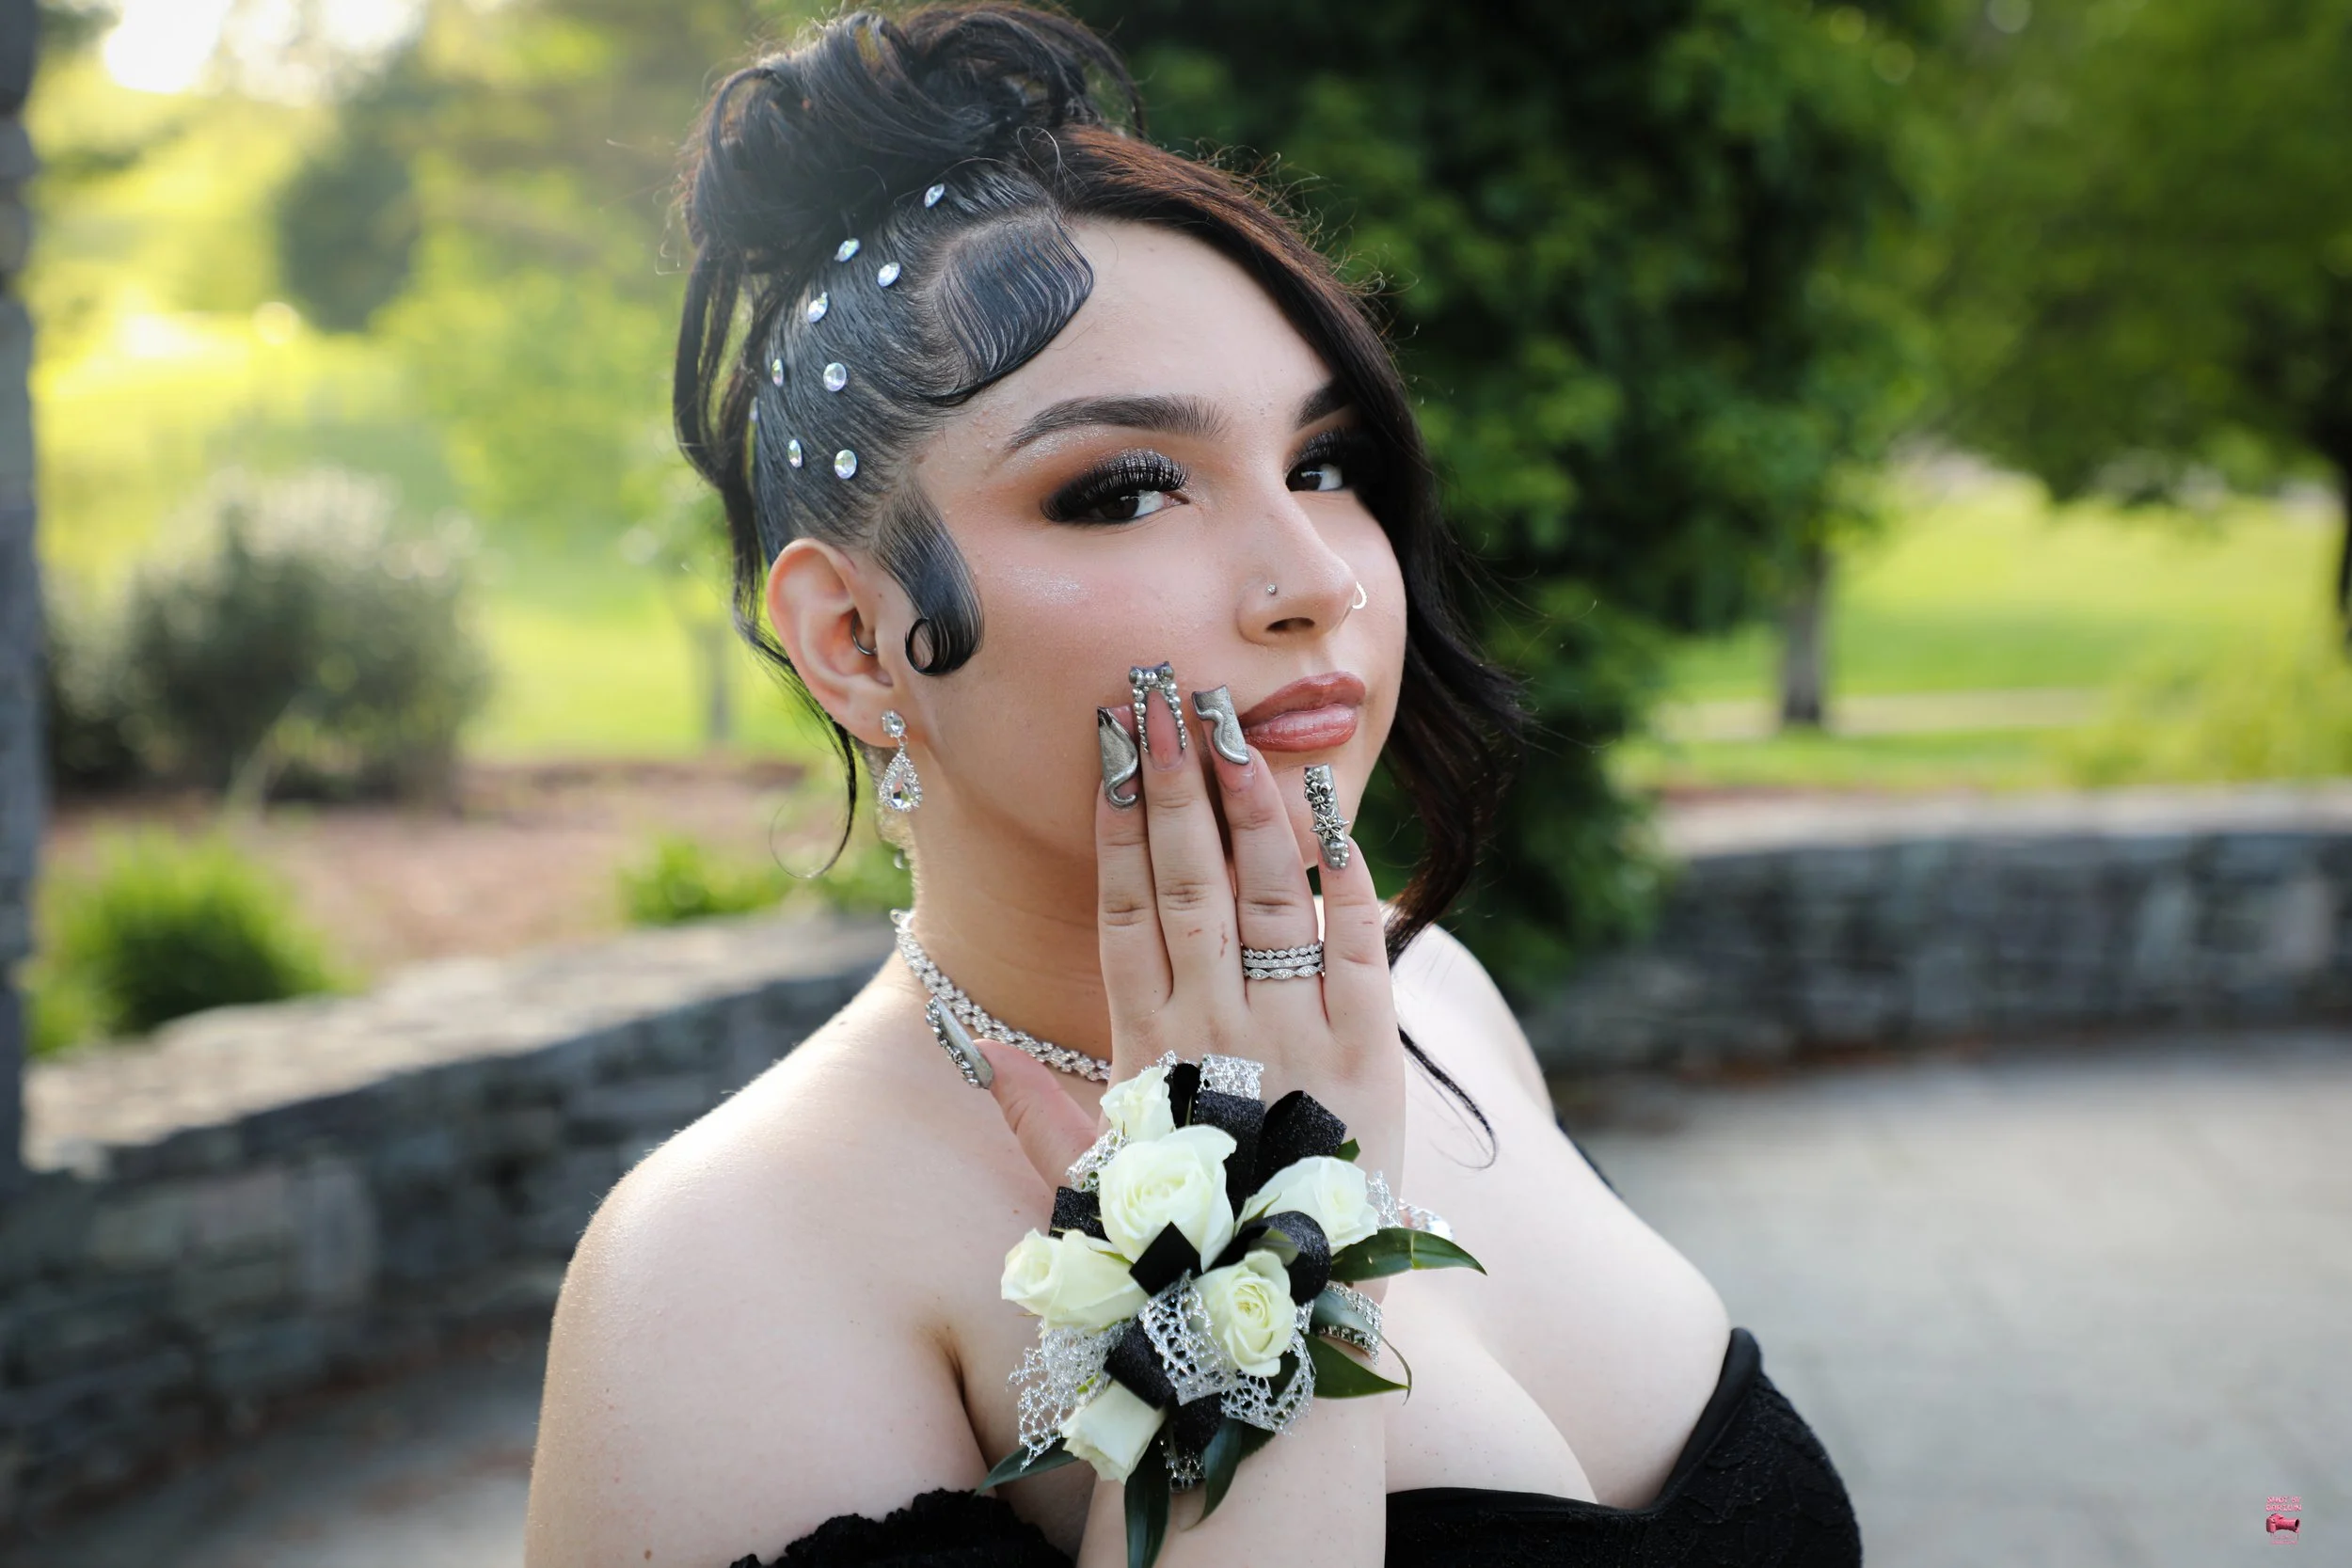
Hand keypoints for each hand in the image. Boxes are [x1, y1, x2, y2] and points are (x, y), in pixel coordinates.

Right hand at [980, 664, 1404, 1198]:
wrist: (1305, 1315)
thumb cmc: (1195, 1245)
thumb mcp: (1099, 1187)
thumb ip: (1035, 1112)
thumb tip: (969, 1039)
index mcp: (1150, 1055)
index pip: (1125, 915)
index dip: (1116, 828)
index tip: (1108, 753)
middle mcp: (1219, 1032)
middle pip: (1189, 884)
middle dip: (1172, 785)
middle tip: (1157, 698)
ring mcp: (1297, 1036)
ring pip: (1265, 897)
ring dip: (1247, 806)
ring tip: (1228, 726)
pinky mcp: (1372, 1052)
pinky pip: (1361, 945)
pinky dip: (1346, 876)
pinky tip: (1330, 811)